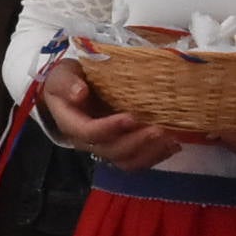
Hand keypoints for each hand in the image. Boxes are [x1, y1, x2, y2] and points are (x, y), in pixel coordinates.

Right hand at [39, 60, 182, 170]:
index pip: (88, 132)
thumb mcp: (62, 75)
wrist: (68, 91)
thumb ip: (67, 82)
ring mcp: (104, 147)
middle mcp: (86, 141)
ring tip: (171, 141)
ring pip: (126, 161)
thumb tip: (80, 93)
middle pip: (111, 150)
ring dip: (150, 153)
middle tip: (159, 130)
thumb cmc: (67, 80)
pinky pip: (136, 160)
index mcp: (70, 123)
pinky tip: (173, 145)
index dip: (110, 128)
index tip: (131, 117)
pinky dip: (156, 156)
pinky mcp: (119, 148)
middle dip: (137, 142)